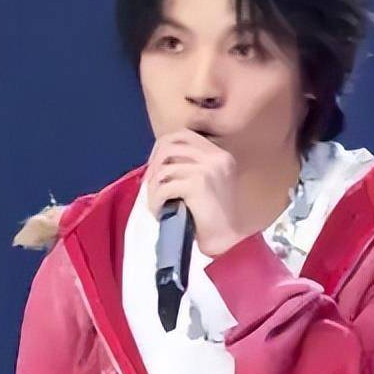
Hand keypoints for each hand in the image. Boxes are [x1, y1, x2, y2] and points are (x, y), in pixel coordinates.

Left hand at [144, 128, 250, 256]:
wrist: (224, 239)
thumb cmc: (211, 215)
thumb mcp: (206, 181)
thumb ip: (188, 165)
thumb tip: (155, 157)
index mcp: (220, 154)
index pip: (183, 134)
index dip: (161, 147)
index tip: (155, 167)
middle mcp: (216, 157)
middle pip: (169, 146)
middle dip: (153, 165)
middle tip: (149, 185)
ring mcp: (208, 169)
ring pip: (163, 169)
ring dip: (153, 189)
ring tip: (156, 204)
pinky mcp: (198, 184)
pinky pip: (164, 187)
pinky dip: (156, 201)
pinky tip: (159, 212)